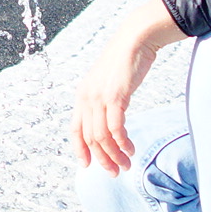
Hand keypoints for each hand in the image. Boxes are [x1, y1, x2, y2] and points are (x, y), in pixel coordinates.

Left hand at [69, 0, 184, 173]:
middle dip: (102, 159)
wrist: (136, 39)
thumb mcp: (109, 82)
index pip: (75, 130)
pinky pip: (116, 128)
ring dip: (114, 156)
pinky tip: (131, 150)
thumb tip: (111, 117)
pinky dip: (122, 143)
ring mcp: (99, 97)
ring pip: (101, 137)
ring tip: (126, 166)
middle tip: (115, 172)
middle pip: (89, 138)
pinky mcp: (115, 96)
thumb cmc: (126, 61)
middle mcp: (86, 98)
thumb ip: (105, 100)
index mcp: (82, 96)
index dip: (80, 150)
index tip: (88, 166)